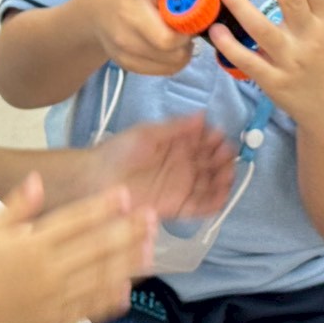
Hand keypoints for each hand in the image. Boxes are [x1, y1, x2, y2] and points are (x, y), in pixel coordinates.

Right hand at [0, 174, 154, 322]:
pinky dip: (110, 299)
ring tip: (151, 249)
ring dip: (128, 263)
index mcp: (32, 243)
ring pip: (100, 278)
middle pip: (97, 248)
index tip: (126, 194)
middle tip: (153, 218)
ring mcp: (53, 299)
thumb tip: (39, 178)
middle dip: (128, 231)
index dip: (104, 207)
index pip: (76, 220)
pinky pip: (88, 309)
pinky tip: (128, 289)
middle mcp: (48, 270)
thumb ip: (19, 205)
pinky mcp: (53, 322)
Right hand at [89, 0, 209, 75]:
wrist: (95, 15)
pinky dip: (177, 60)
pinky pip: (166, 69)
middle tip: (193, 23)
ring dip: (186, 47)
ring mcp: (125, 42)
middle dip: (188, 32)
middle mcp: (127, 14)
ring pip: (171, 56)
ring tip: (183, 34)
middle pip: (167, 37)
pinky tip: (174, 47)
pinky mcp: (127, 62)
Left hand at [93, 114, 236, 220]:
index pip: (204, 141)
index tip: (220, 136)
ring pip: (211, 185)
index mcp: (177, 145)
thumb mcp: (147, 133)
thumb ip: (175, 127)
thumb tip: (203, 115)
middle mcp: (183, 166)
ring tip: (227, 174)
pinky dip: (215, 202)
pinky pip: (201, 207)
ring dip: (223, 179)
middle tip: (226, 155)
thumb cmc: (119, 152)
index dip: (215, 139)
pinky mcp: (177, 207)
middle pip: (212, 163)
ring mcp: (181, 187)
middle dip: (223, 159)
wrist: (96, 180)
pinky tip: (222, 195)